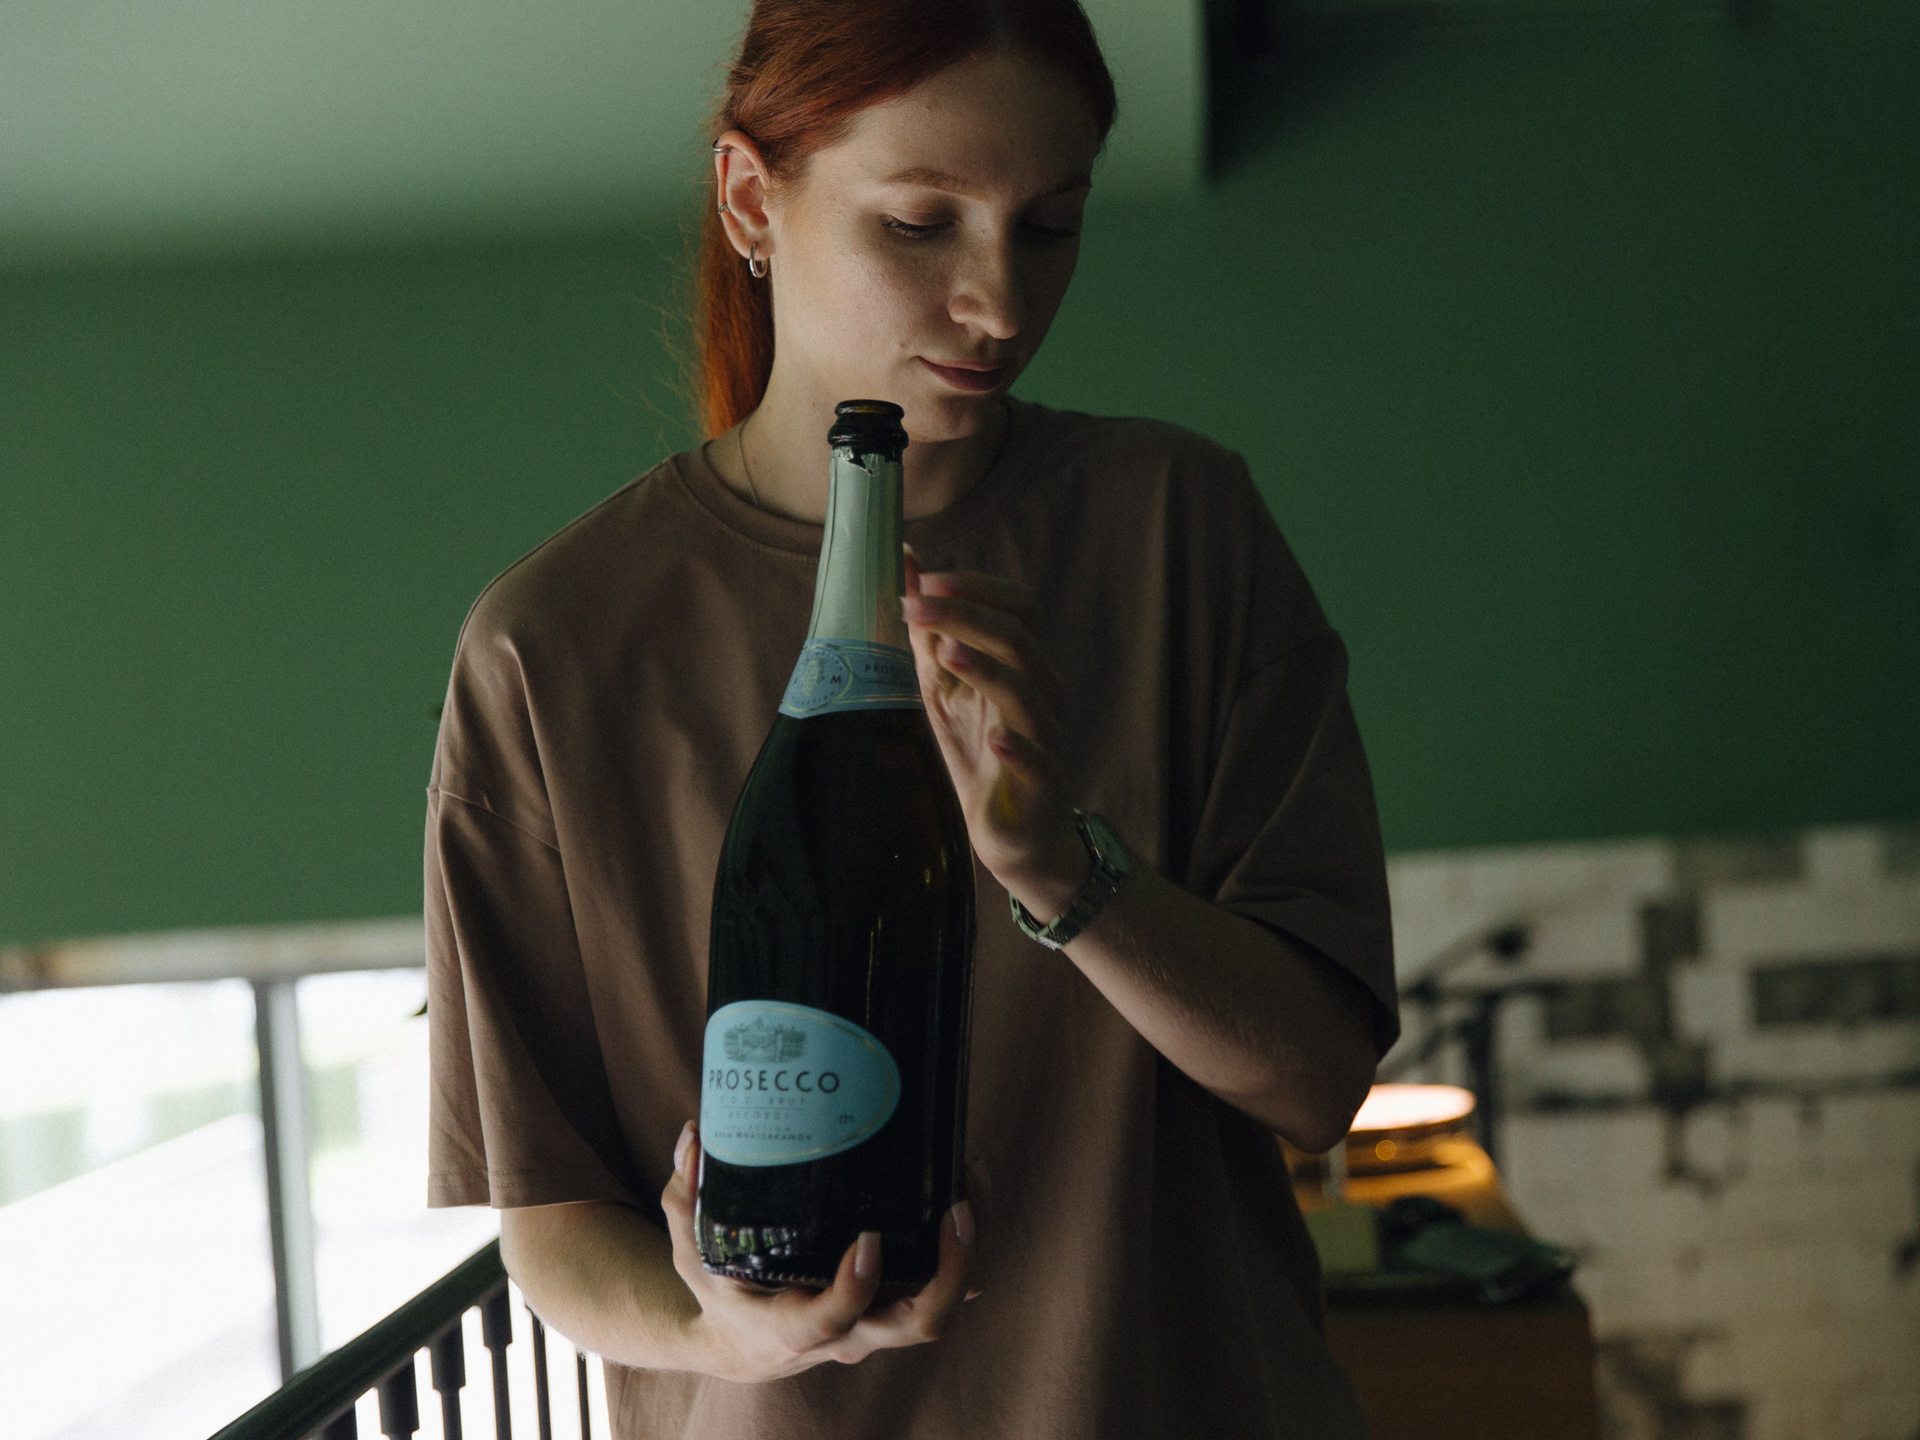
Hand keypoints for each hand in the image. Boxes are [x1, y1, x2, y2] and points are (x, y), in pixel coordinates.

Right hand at [659, 1123, 977, 1380]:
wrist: (747, 1344)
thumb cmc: (722, 1291)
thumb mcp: (693, 1250)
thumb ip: (687, 1197)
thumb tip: (693, 1134)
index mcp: (794, 1326)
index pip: (834, 1320)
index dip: (857, 1286)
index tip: (869, 1236)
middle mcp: (848, 1334)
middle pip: (917, 1323)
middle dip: (950, 1270)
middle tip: (957, 1207)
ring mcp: (878, 1325)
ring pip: (941, 1307)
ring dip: (968, 1250)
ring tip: (971, 1178)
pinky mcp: (894, 1307)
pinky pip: (944, 1289)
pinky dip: (966, 1249)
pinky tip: (973, 1192)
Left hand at [901, 552, 1086, 912]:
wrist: (1013, 831)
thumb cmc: (978, 749)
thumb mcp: (943, 687)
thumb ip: (928, 631)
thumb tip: (904, 561)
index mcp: (1024, 663)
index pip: (1019, 606)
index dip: (978, 588)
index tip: (927, 579)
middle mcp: (1044, 692)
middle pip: (1018, 640)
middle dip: (967, 616)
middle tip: (916, 605)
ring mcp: (1047, 737)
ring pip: (1027, 693)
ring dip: (987, 670)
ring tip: (947, 654)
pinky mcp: (1044, 785)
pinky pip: (1039, 761)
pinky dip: (1019, 749)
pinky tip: (997, 739)